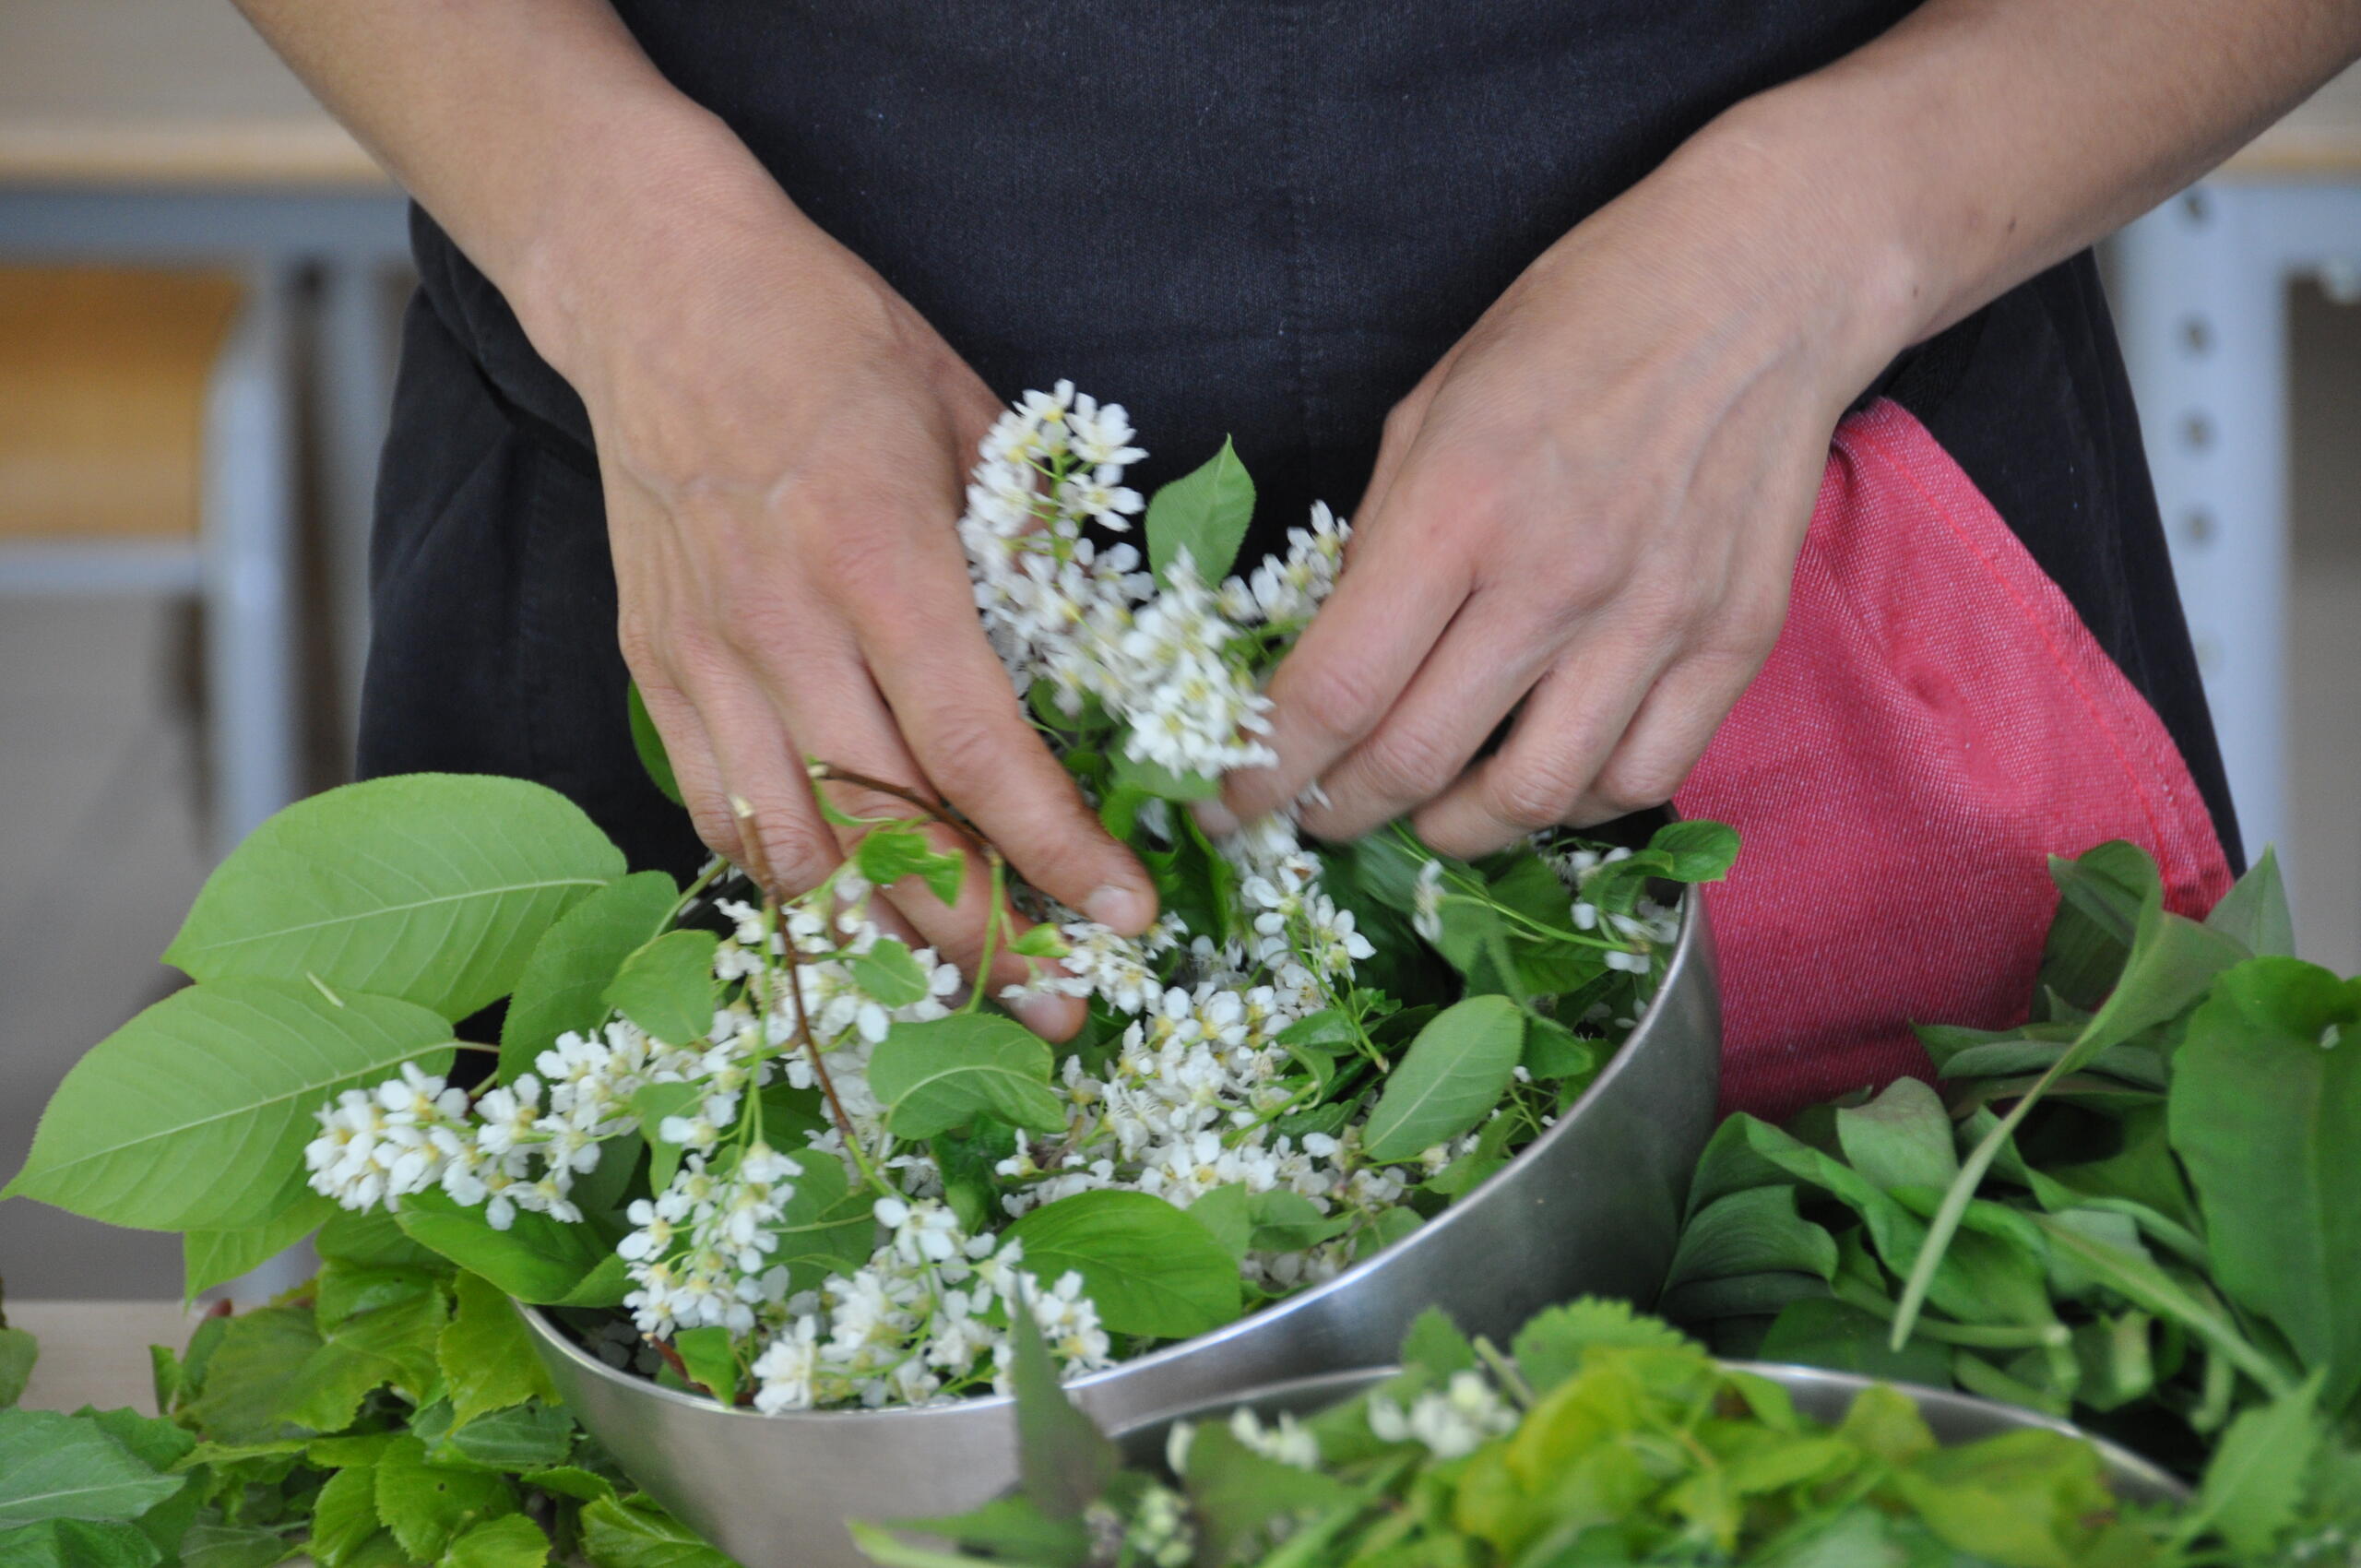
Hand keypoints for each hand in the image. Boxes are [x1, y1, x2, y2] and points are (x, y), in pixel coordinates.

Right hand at [531, 172, 1156, 1033]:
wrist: (658, 287)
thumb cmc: (829, 338)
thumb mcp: (967, 415)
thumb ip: (1027, 546)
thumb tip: (1100, 654)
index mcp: (880, 560)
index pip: (978, 754)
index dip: (1055, 853)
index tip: (1123, 913)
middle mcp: (783, 628)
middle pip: (887, 834)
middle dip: (981, 937)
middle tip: (1054, 1003)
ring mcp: (704, 657)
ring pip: (794, 853)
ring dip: (881, 934)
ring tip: (958, 979)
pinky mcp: (654, 667)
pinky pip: (723, 813)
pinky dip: (792, 875)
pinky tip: (851, 901)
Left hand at [1212, 115, 1912, 856]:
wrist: (1763, 281)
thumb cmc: (1581, 322)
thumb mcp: (1434, 403)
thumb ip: (1380, 536)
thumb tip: (1328, 653)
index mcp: (1459, 506)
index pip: (1337, 690)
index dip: (1267, 771)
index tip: (1232, 804)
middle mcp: (1556, 578)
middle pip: (1418, 761)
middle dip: (1340, 811)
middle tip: (1317, 813)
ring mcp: (1654, 619)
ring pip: (1531, 798)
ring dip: (1453, 830)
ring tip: (1424, 813)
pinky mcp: (1734, 641)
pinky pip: (1640, 779)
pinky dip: (1573, 803)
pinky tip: (1539, 775)